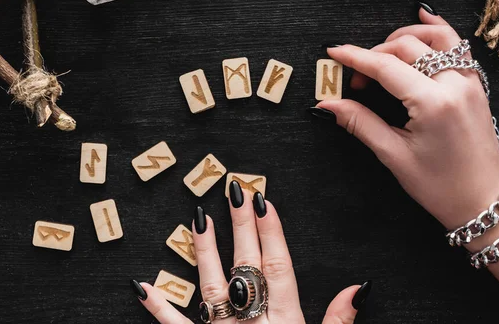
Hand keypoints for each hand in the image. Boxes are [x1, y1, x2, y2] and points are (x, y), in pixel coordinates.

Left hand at [132, 183, 367, 322]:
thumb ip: (339, 322)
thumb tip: (359, 286)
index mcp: (286, 322)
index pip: (279, 267)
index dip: (272, 232)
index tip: (264, 201)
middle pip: (247, 265)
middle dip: (242, 226)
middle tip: (235, 189)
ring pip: (212, 285)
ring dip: (205, 250)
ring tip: (197, 217)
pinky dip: (158, 307)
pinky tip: (140, 284)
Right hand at [317, 9, 498, 232]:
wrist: (484, 201)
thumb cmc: (441, 186)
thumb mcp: (394, 155)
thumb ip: (360, 123)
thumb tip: (328, 104)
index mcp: (433, 104)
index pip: (386, 67)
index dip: (355, 57)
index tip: (333, 51)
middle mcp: (455, 85)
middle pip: (407, 47)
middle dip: (374, 55)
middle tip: (357, 81)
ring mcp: (470, 82)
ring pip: (436, 37)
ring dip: (405, 37)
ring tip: (383, 51)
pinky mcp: (476, 85)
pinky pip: (458, 45)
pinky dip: (438, 30)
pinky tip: (423, 18)